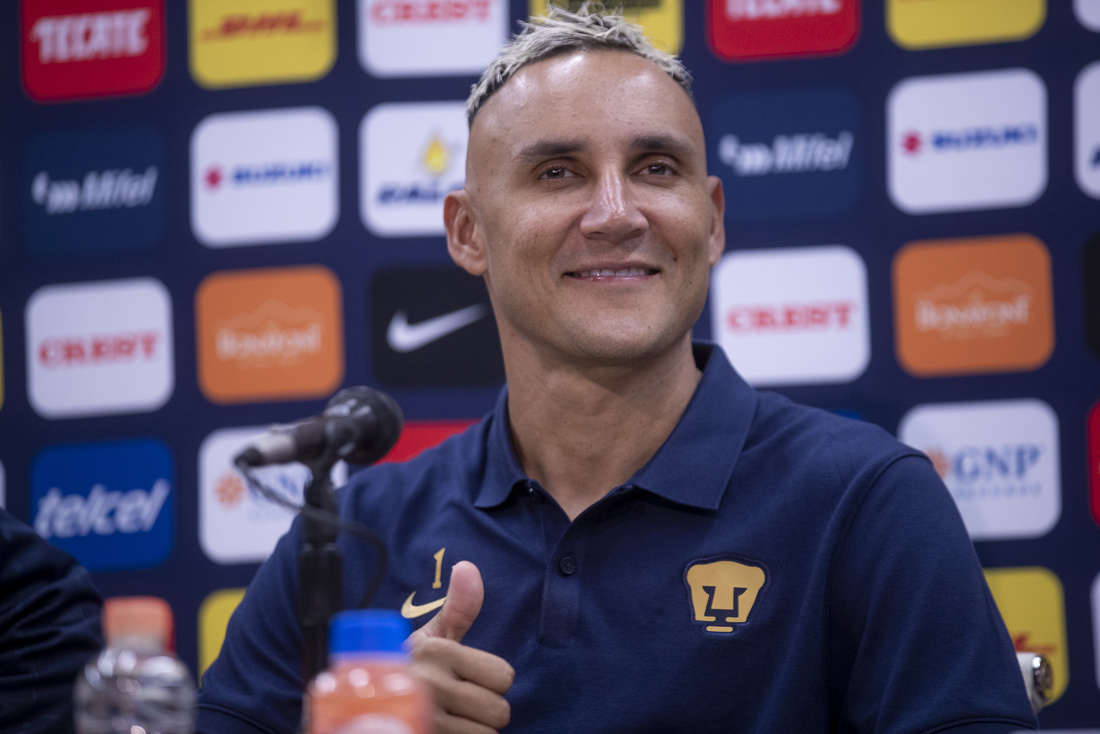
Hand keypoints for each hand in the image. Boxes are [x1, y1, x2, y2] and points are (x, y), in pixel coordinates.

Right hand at [407, 561, 514, 733]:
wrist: (363, 703)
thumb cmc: (411, 668)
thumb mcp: (432, 636)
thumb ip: (458, 608)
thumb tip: (468, 568)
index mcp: (437, 652)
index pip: (503, 676)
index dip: (493, 680)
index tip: (470, 679)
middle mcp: (430, 685)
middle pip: (499, 710)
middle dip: (485, 710)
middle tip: (461, 704)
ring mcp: (424, 719)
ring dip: (472, 731)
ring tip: (451, 720)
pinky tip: (445, 732)